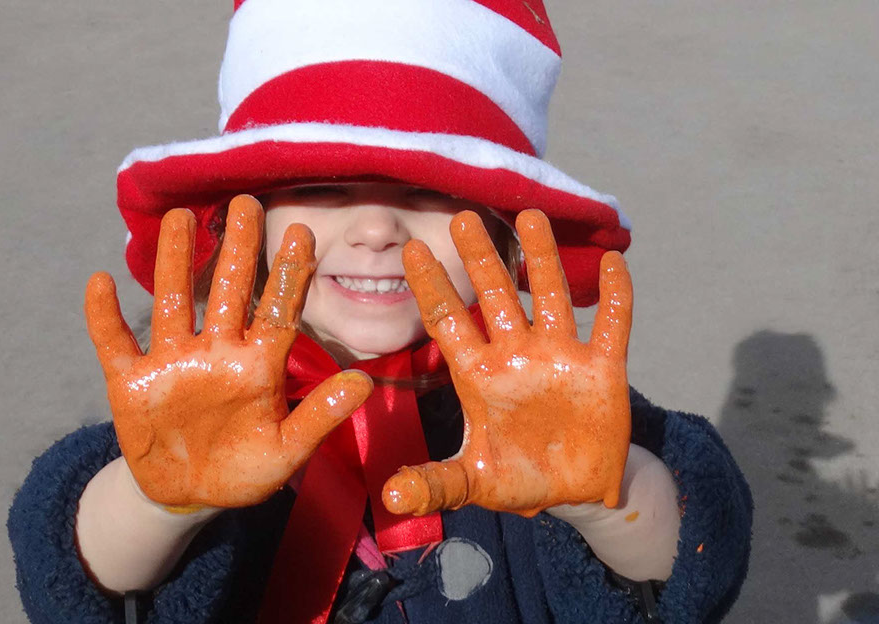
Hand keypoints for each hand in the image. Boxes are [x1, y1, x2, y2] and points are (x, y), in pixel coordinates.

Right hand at [85, 196, 372, 508]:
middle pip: (227, 291)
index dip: (288, 274)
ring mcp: (172, 362)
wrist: (188, 494)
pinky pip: (113, 343)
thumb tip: (365, 384)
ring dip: (173, 262)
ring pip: (172, 302)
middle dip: (237, 249)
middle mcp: (216, 352)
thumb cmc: (245, 469)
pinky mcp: (130, 381)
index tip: (301, 232)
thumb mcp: (286, 451)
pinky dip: (103, 317)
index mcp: (257, 366)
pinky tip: (100, 282)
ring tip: (179, 217)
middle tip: (245, 203)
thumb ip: (320, 417)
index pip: (276, 312)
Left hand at [382, 210, 631, 516]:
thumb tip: (388, 498)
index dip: (431, 287)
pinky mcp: (603, 369)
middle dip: (480, 258)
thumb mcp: (474, 483)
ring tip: (531, 216)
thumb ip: (434, 484)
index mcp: (480, 375)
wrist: (574, 491)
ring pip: (549, 297)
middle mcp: (517, 355)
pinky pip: (613, 326)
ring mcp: (560, 357)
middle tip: (461, 217)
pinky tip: (614, 261)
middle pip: (494, 297)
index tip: (410, 249)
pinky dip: (617, 297)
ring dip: (542, 259)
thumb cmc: (518, 478)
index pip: (449, 322)